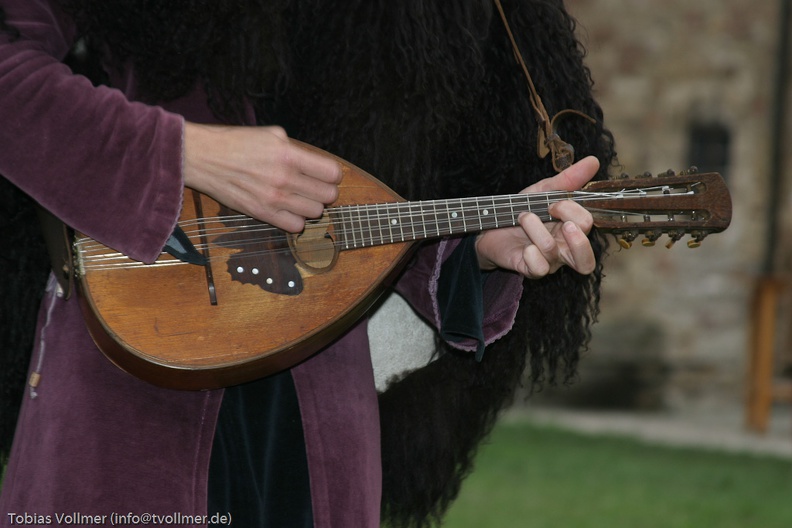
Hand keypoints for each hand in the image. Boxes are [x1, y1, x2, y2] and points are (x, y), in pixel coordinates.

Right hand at [183, 123, 341, 232]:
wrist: (203, 158)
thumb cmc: (236, 143)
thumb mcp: (271, 134)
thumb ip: (296, 149)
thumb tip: (314, 163)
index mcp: (289, 155)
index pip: (332, 173)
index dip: (333, 175)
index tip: (327, 174)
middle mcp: (285, 178)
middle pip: (328, 196)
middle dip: (326, 191)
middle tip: (315, 187)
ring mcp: (274, 199)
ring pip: (316, 213)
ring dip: (312, 206)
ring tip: (301, 198)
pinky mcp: (262, 214)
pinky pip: (296, 227)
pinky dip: (297, 221)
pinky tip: (290, 210)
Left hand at [475, 156, 599, 277]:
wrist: (490, 225)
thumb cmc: (522, 210)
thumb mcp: (543, 191)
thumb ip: (568, 179)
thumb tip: (593, 160)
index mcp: (571, 230)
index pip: (586, 225)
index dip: (573, 211)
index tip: (554, 202)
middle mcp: (563, 249)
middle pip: (586, 260)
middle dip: (577, 239)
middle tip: (561, 222)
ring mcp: (546, 261)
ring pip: (553, 253)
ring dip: (537, 230)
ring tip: (523, 217)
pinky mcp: (528, 268)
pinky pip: (538, 269)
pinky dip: (532, 255)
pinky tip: (524, 247)